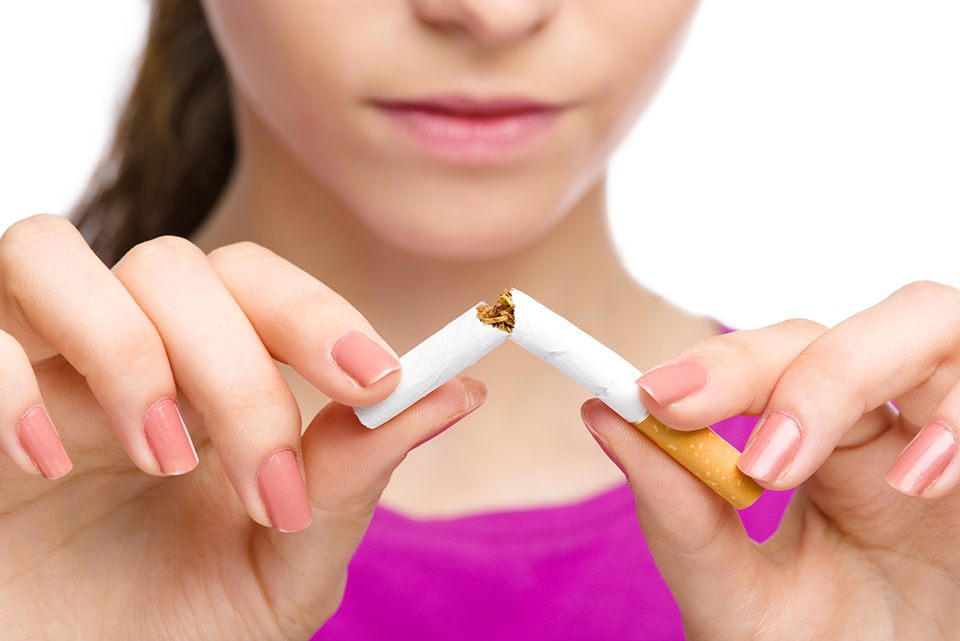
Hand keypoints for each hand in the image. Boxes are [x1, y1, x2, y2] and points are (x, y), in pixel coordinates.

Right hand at [0, 215, 484, 638]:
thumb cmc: (165, 636)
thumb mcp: (278, 569)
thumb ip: (349, 481)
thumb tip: (458, 392)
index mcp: (199, 382)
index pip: (257, 282)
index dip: (316, 313)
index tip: (375, 378)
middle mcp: (113, 356)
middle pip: (175, 265)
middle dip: (236, 364)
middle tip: (265, 481)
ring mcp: (28, 370)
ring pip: (53, 251)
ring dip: (129, 347)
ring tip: (164, 459)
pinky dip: (11, 382)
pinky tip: (45, 466)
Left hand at [582, 281, 959, 639]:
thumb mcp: (738, 597)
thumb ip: (678, 517)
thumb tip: (603, 418)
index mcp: (811, 445)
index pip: (764, 363)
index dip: (716, 362)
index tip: (653, 395)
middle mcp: (878, 425)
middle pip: (836, 332)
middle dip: (778, 373)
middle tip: (743, 454)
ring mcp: (943, 432)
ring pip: (924, 324)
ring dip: (852, 378)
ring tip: (799, 469)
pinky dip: (958, 419)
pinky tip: (920, 481)